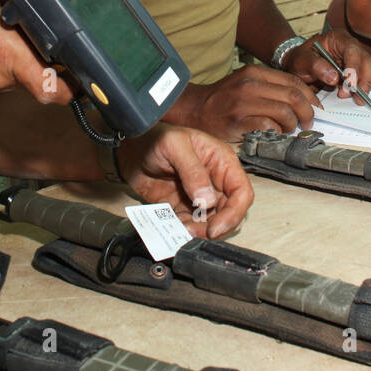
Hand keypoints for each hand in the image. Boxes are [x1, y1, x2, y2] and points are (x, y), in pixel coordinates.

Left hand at [118, 124, 253, 237]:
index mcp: (221, 162)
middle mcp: (215, 181)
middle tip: (196, 233)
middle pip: (229, 212)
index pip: (241, 192)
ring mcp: (199, 196)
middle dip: (216, 227)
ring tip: (182, 231)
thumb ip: (193, 172)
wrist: (129, 149)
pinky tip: (174, 228)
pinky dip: (184, 230)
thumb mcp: (175, 146)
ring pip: (211, 222)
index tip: (217, 228)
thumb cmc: (155, 137)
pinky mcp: (183, 207)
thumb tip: (208, 200)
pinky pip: (190, 224)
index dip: (234, 212)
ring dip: (199, 231)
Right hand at [165, 64, 318, 141]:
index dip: (311, 98)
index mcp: (256, 72)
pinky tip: (274, 134)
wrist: (194, 109)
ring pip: (285, 112)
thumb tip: (304, 101)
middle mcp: (251, 84)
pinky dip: (277, 132)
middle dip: (307, 113)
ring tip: (288, 130)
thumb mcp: (247, 83)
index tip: (316, 109)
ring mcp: (244, 102)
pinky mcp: (238, 121)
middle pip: (294, 97)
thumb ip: (271, 88)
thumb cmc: (224, 99)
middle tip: (307, 124)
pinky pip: (269, 126)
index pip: (294, 82)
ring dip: (292, 125)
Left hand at [283, 31, 370, 98]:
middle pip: (366, 61)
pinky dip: (360, 89)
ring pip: (369, 71)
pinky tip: (352, 96)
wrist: (298, 66)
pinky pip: (364, 80)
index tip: (350, 83)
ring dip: (363, 86)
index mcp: (338, 38)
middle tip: (354, 94)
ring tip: (351, 97)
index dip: (354, 67)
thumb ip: (315, 66)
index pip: (352, 50)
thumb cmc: (300, 59)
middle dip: (363, 79)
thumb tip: (334, 77)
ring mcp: (354, 59)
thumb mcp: (301, 60)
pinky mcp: (355, 72)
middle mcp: (350, 47)